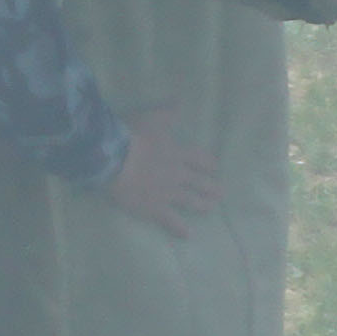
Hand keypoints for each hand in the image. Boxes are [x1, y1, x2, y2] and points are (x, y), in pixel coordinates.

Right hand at [103, 109, 216, 230]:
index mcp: (177, 152)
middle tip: (221, 193)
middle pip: (200, 182)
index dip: (209, 164)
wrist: (114, 160)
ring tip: (211, 208)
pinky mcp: (154, 209)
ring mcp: (168, 194)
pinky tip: (188, 235)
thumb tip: (181, 100)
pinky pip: (170, 221)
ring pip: (191, 201)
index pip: (200, 159)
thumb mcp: (152, 117)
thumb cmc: (132, 136)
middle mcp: (177, 174)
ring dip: (203, 205)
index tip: (215, 168)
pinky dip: (180, 228)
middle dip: (212, 187)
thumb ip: (168, 111)